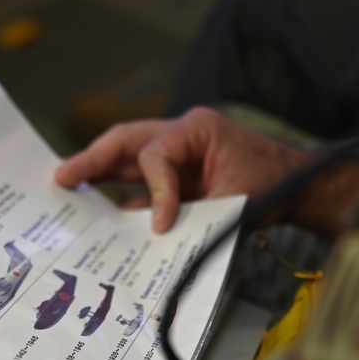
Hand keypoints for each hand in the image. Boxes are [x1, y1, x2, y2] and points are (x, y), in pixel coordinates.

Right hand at [54, 107, 357, 233]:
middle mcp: (180, 135)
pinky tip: (99, 217)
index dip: (155, 189)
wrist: (298, 188)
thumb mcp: (234, 199)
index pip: (156, 153)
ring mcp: (176, 154)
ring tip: (64, 189)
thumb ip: (191, 211)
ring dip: (96, 174)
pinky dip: (119, 199)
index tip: (161, 223)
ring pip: (126, 158)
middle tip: (60, 178)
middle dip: (90, 159)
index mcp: (196, 128)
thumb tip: (153, 231)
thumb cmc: (273, 186)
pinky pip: (139, 184)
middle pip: (125, 141)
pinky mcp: (176, 176)